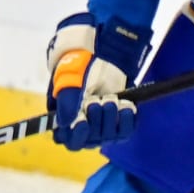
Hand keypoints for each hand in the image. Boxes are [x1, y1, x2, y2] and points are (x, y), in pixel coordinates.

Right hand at [46, 13, 147, 151]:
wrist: (104, 51)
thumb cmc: (81, 63)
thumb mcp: (69, 78)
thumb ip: (66, 100)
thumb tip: (67, 122)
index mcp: (67, 119)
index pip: (70, 141)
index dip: (76, 135)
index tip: (82, 122)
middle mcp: (85, 127)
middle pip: (90, 141)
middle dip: (95, 121)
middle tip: (95, 101)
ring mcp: (104, 126)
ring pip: (108, 137)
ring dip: (110, 118)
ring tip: (110, 99)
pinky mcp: (120, 121)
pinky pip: (125, 131)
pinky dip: (126, 119)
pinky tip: (126, 106)